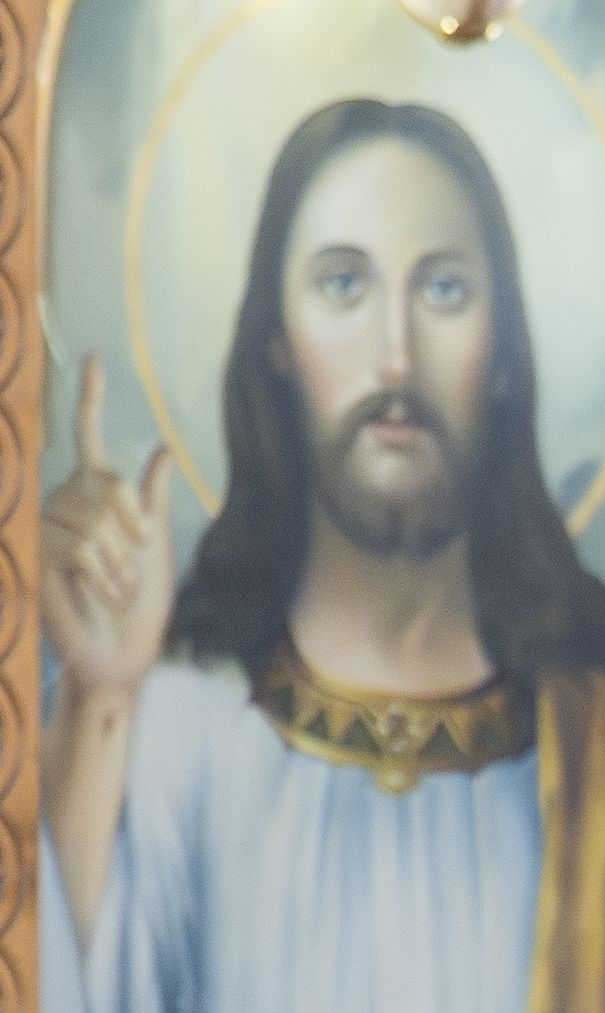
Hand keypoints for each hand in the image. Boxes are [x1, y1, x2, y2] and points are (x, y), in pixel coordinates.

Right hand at [43, 359, 170, 705]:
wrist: (120, 653)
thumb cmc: (140, 606)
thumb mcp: (156, 550)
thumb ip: (151, 502)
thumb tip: (160, 450)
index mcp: (98, 497)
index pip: (88, 438)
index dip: (90, 400)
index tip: (94, 359)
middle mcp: (66, 502)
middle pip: (106, 486)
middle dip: (133, 532)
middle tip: (133, 566)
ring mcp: (48, 525)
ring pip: (93, 519)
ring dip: (118, 560)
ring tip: (114, 586)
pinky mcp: (37, 552)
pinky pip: (78, 545)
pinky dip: (101, 573)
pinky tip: (99, 592)